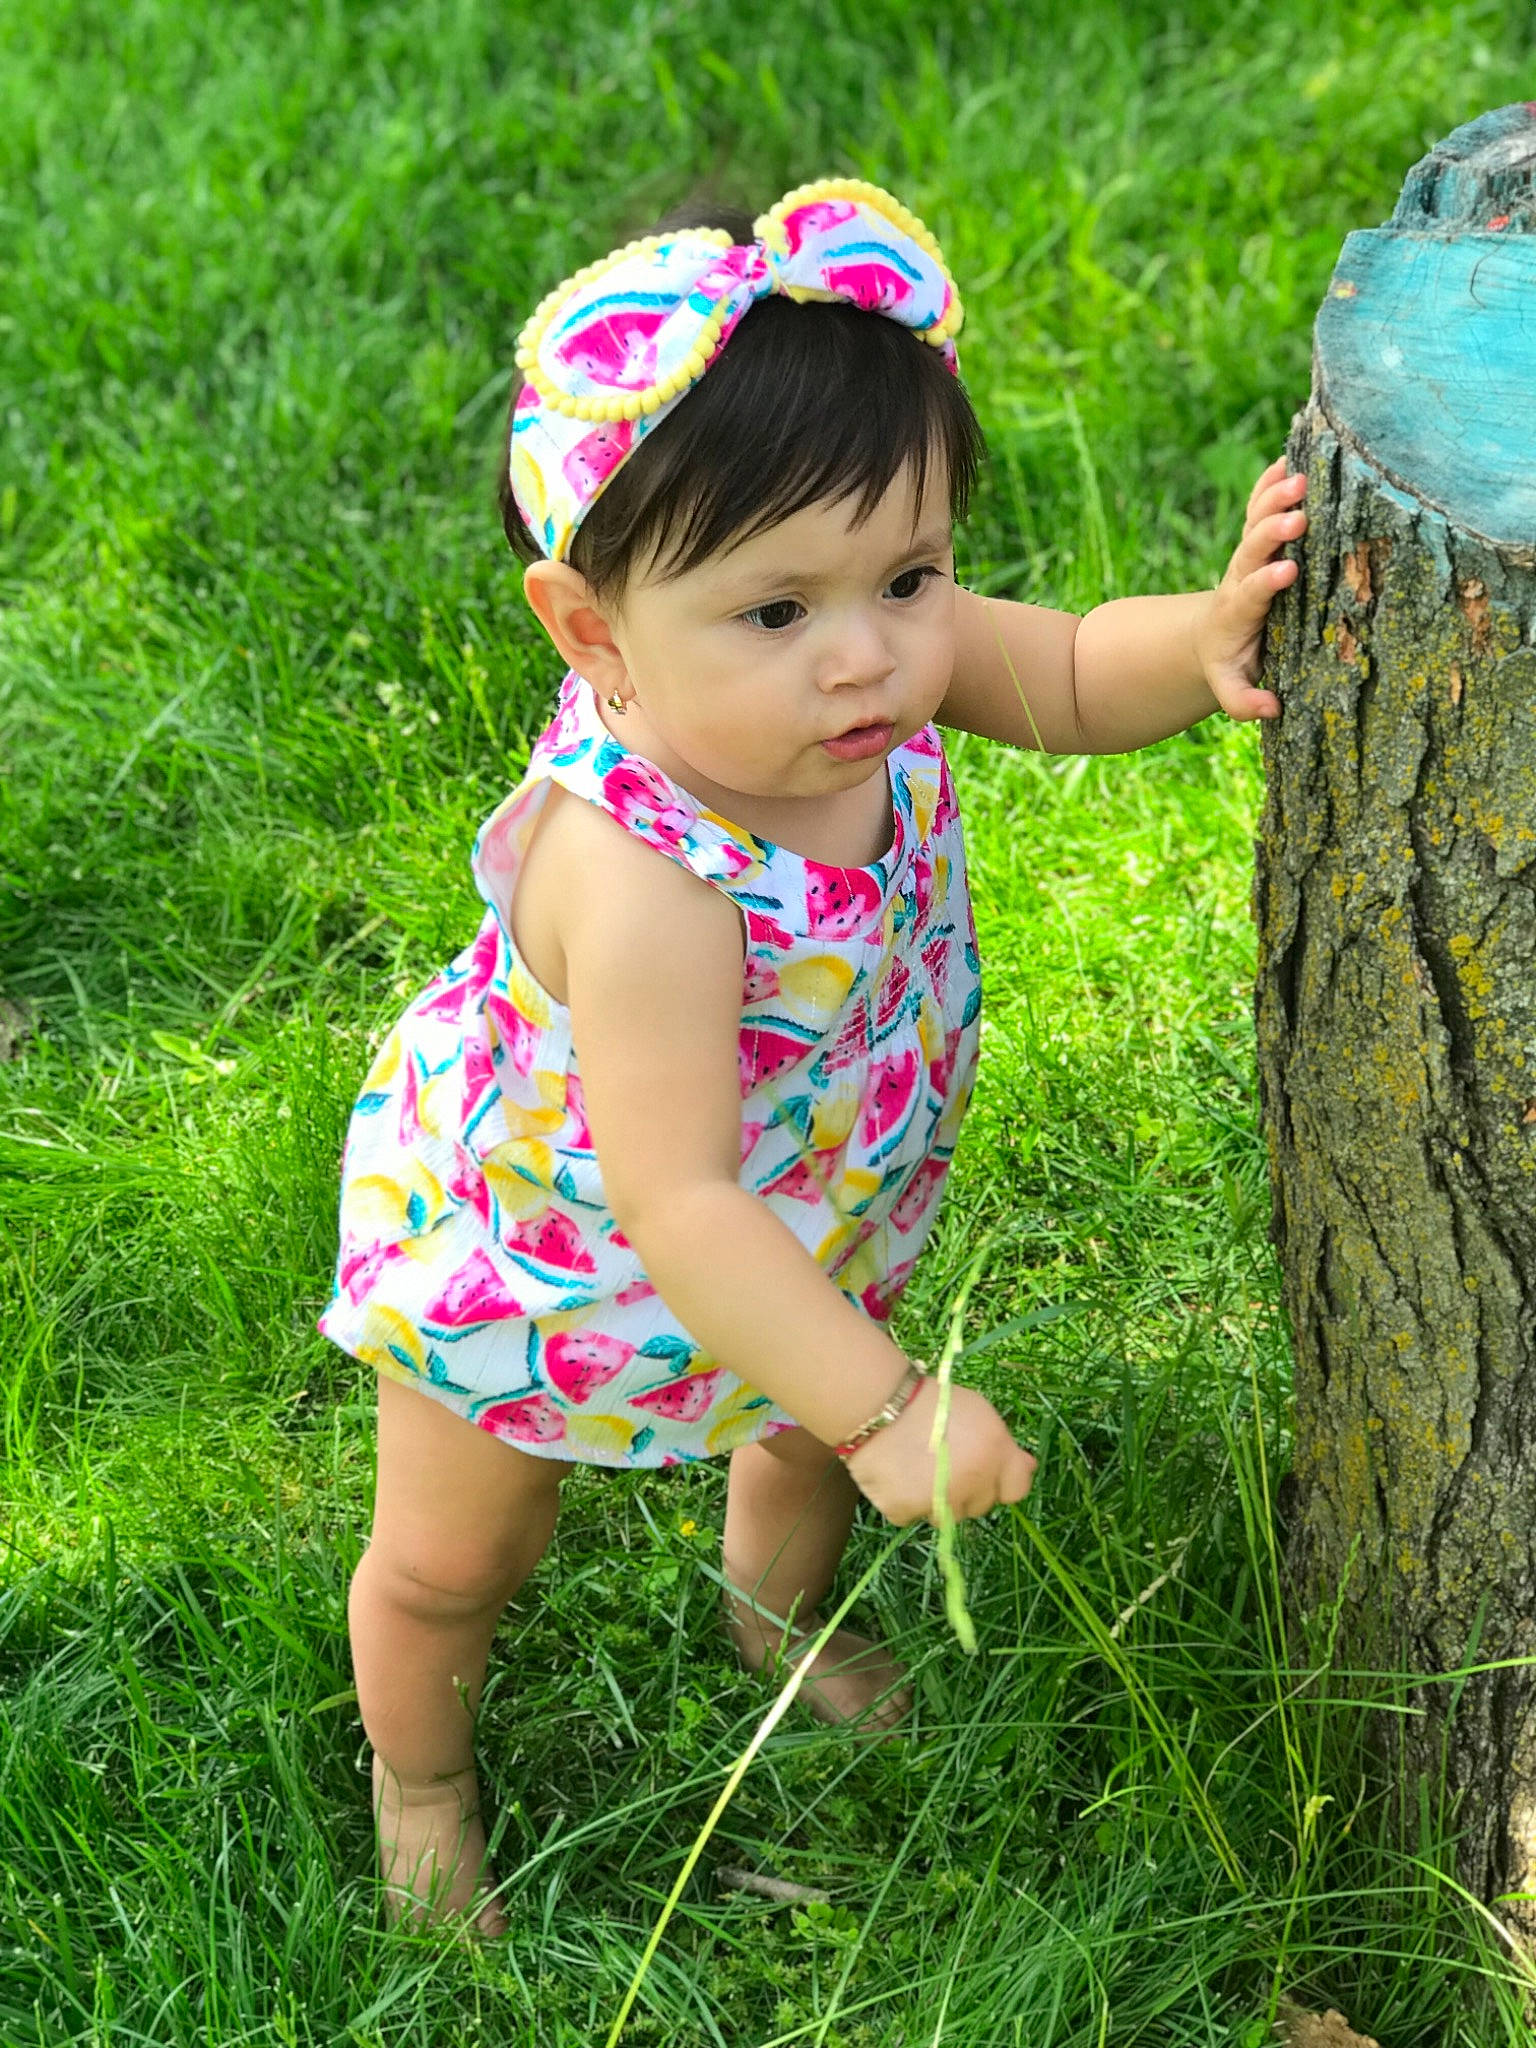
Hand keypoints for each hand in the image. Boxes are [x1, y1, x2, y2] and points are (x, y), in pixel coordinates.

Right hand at [846, 1378, 1036, 1526]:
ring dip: (938, 1500)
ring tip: (916, 1468)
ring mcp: (939, 1502)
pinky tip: (896, 1473)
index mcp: (995, 1454)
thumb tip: (1028, 1467)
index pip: (1017, 1489)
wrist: (878, 1404)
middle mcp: (973, 1483)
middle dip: (968, 1490)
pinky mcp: (906, 1512)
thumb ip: (1003, 1446)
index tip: (987, 1471)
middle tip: (943, 1462)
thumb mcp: (979, 1413)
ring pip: (947, 1516)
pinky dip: (905, 1501)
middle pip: (980, 1506)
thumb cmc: (932, 1401)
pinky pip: (912, 1515)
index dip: (1001, 1481)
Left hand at [1193, 456, 1306, 721]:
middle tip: (1297, 515)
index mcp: (1237, 612)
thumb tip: (1270, 709)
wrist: (1208, 638)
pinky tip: (1287, 456)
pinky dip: (1268, 482)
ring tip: (1299, 476)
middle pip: (1252, 549)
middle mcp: (1240, 577)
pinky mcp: (1254, 540)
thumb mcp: (1229, 688)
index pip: (1251, 592)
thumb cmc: (1230, 665)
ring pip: (1256, 521)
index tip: (1286, 570)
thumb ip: (1244, 700)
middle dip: (1272, 531)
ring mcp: (1247, 555)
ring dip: (1274, 498)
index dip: (1266, 581)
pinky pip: (1258, 506)